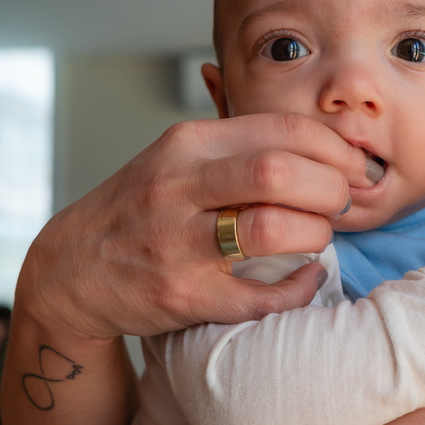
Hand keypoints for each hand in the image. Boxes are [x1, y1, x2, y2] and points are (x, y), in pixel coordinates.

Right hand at [16, 113, 377, 342]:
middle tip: (341, 202)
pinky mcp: (182, 295)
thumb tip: (321, 138)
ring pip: (272, 228)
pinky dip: (298, 288)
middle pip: (279, 172)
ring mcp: (177, 243)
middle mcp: (178, 187)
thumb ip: (239, 143)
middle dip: (330, 188)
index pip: (281, 129)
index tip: (353, 165)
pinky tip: (307, 278)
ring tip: (320, 236)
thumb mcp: (177, 157)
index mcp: (187, 144)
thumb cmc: (142, 208)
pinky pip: (261, 295)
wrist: (71, 270)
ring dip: (316, 233)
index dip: (333, 148)